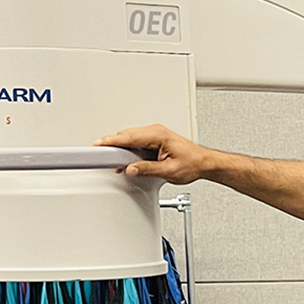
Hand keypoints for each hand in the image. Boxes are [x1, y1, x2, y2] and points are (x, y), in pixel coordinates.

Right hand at [95, 124, 210, 183]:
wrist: (204, 163)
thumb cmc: (193, 163)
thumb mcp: (169, 171)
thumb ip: (147, 169)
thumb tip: (131, 169)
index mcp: (159, 135)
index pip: (129, 137)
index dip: (111, 142)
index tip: (98, 145)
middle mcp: (156, 132)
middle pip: (127, 137)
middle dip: (114, 146)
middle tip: (102, 157)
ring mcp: (155, 134)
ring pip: (130, 139)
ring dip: (122, 149)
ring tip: (115, 162)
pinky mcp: (155, 140)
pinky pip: (136, 142)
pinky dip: (129, 150)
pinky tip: (127, 161)